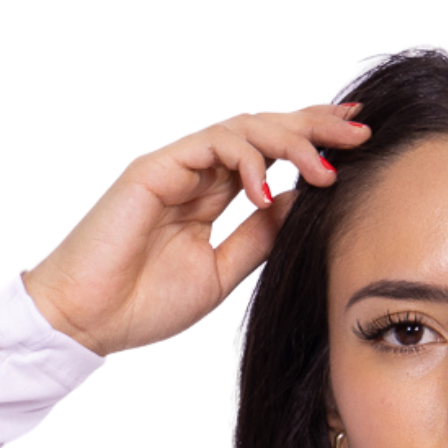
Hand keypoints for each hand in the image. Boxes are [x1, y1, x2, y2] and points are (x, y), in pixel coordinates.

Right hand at [21, 104, 371, 357]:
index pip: (270, 155)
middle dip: (314, 127)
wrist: (87, 320)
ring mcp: (176, 165)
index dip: (313, 145)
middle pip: (264, 130)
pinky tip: (269, 190)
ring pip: (244, 129)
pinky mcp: (155, 168)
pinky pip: (212, 145)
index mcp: (211, 194)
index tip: (358, 145)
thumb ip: (259, 236)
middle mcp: (196, 171)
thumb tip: (304, 205)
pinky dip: (247, 161)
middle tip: (360, 133)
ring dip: (290, 142)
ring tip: (324, 170)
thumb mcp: (222, 271)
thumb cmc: (143, 304)